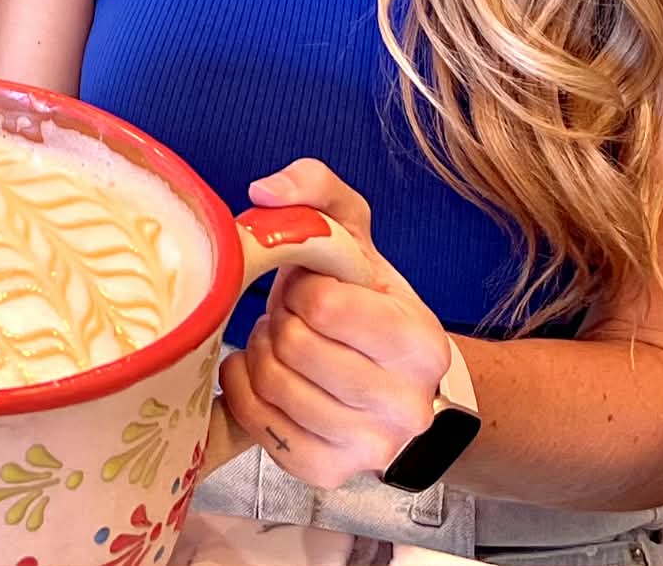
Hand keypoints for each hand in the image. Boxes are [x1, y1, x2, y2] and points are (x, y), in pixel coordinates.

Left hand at [219, 159, 454, 490]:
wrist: (399, 385)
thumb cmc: (371, 303)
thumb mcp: (357, 235)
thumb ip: (317, 190)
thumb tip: (264, 193)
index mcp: (419, 342)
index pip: (325, 305)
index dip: (302, 286)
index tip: (311, 286)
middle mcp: (405, 406)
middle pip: (294, 347)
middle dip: (279, 318)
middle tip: (290, 314)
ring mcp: (367, 447)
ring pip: (272, 386)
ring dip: (262, 351)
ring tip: (282, 341)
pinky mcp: (326, 472)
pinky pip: (257, 426)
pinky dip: (243, 390)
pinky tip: (262, 371)